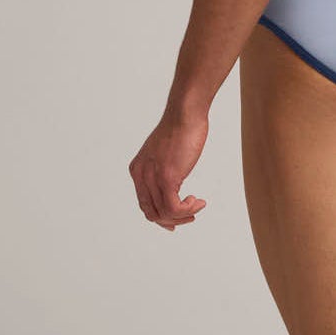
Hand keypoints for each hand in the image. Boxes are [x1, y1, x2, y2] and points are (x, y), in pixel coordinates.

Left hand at [128, 107, 208, 230]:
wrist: (185, 114)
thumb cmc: (181, 129)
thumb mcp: (166, 154)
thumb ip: (164, 169)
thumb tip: (173, 184)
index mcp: (138, 170)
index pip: (144, 204)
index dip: (161, 217)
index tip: (178, 219)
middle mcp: (141, 175)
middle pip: (152, 213)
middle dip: (173, 220)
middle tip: (190, 216)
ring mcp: (153, 177)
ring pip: (164, 213)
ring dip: (184, 215)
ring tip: (197, 206)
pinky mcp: (167, 177)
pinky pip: (174, 207)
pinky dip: (188, 209)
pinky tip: (197, 201)